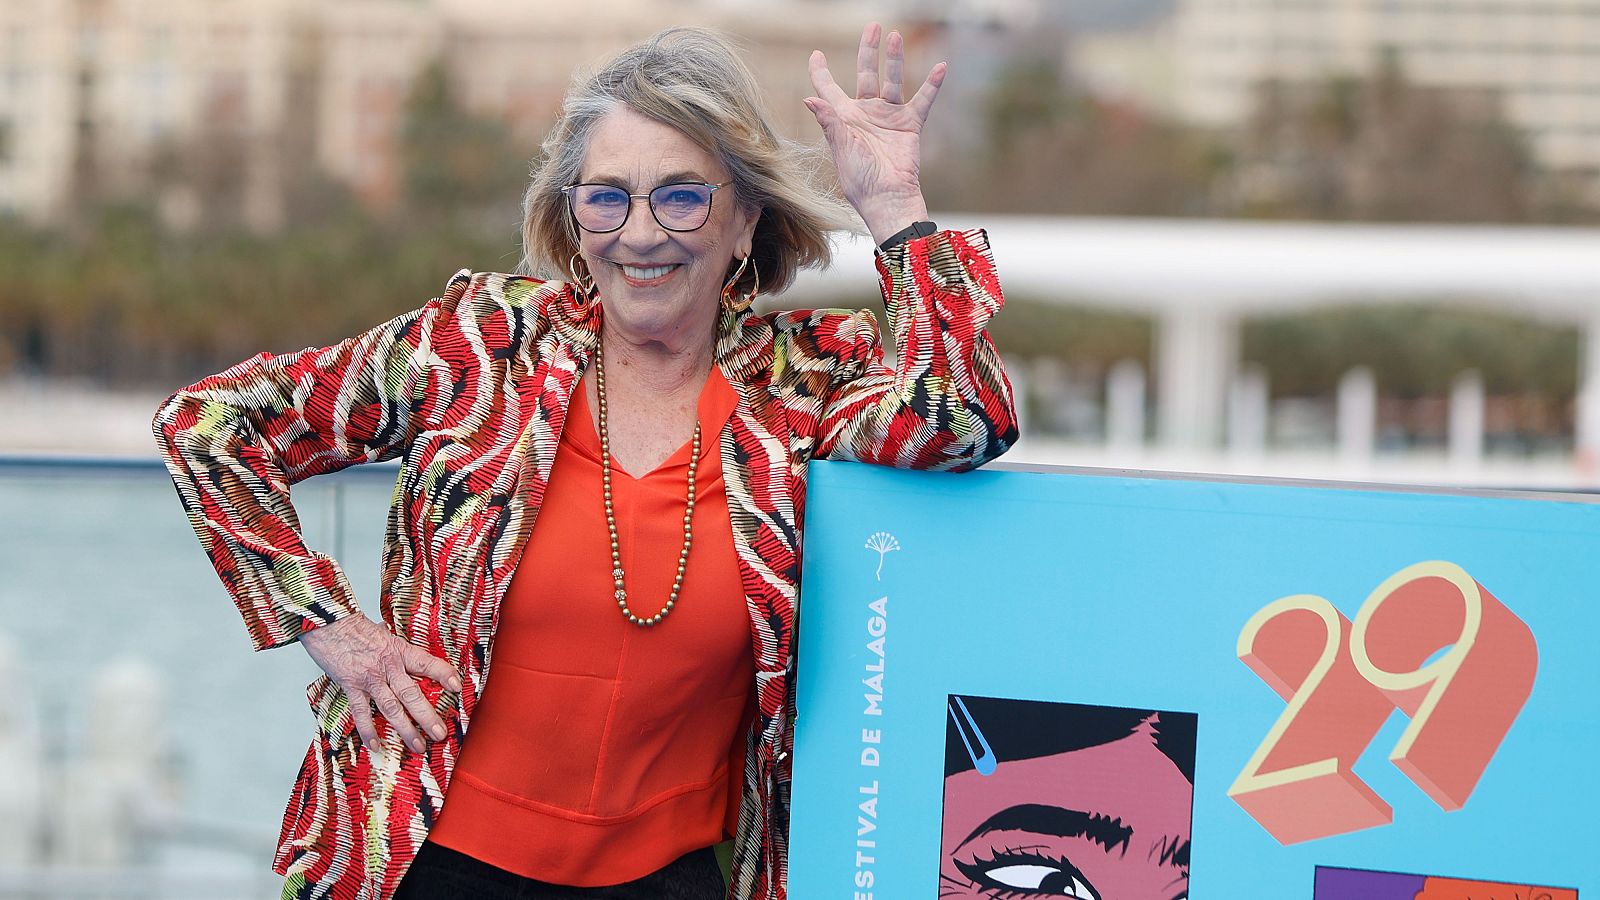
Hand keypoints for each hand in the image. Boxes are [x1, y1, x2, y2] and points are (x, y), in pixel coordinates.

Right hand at [299, 614, 461, 753]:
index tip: (457, 686)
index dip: (443, 674)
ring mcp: (369, 679)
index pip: (427, 663)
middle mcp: (388, 667)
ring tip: (418, 746)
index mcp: (399, 651)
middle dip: (428, 716)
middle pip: (412, 694)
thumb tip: (397, 644)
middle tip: (440, 734)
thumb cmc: (353, 626)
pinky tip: (376, 745)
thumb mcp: (381, 633)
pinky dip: (369, 730)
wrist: (327, 623)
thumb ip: (392, 644)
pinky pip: (361, 712)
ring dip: (406, 729)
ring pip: (391, 708)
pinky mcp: (351, 686)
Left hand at [806, 23, 942, 243]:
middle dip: (868, 50)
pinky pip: (922, 100)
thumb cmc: (860, 181)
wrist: (887, 198)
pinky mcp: (909, 125)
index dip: (821, 72)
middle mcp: (866, 113)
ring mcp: (889, 117)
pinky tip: (940, 67)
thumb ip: (830, 121)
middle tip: (872, 27)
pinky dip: (932, 85)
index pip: (829, 89)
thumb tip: (809, 99)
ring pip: (893, 80)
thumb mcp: (841, 149)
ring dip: (895, 59)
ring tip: (895, 36)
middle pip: (866, 74)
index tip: (815, 55)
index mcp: (844, 118)